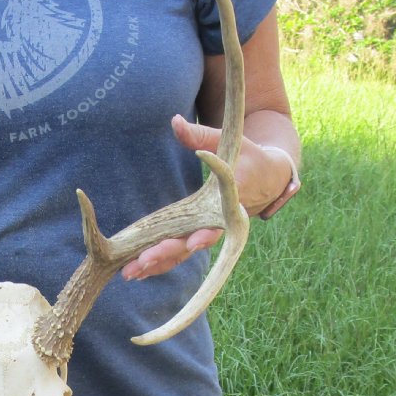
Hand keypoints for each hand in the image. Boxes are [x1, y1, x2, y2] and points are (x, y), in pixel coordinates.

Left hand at [121, 114, 290, 280]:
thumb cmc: (248, 156)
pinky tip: (135, 273)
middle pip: (191, 244)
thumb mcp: (229, 142)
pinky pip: (176, 254)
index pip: (216, 223)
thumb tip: (175, 121)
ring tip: (130, 274)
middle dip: (167, 254)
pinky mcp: (194, 235)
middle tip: (143, 261)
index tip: (191, 243)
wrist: (265, 177)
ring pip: (180, 255)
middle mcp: (217, 224)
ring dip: (156, 265)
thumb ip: (201, 136)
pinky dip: (158, 264)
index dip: (204, 235)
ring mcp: (205, 232)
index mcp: (229, 205)